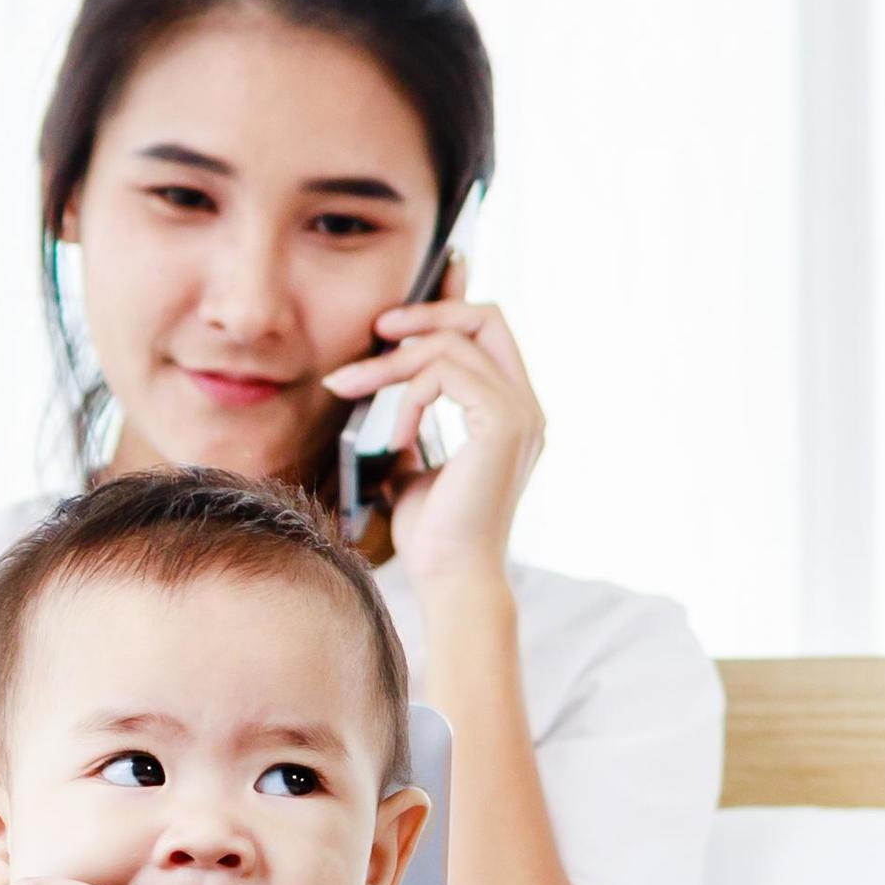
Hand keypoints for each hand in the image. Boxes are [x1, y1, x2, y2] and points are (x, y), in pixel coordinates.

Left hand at [317, 262, 542, 587]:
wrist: (452, 580)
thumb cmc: (435, 535)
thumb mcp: (413, 467)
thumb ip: (413, 425)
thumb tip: (385, 395)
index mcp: (512, 413)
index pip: (490, 332)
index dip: (449, 304)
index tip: (398, 309)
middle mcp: (528, 408)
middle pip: (487, 317)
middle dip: (427, 315)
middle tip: (377, 332)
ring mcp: (523, 415)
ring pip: (458, 342)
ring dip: (395, 361)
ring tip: (355, 390)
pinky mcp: (505, 425)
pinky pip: (450, 372)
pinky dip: (412, 394)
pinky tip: (397, 434)